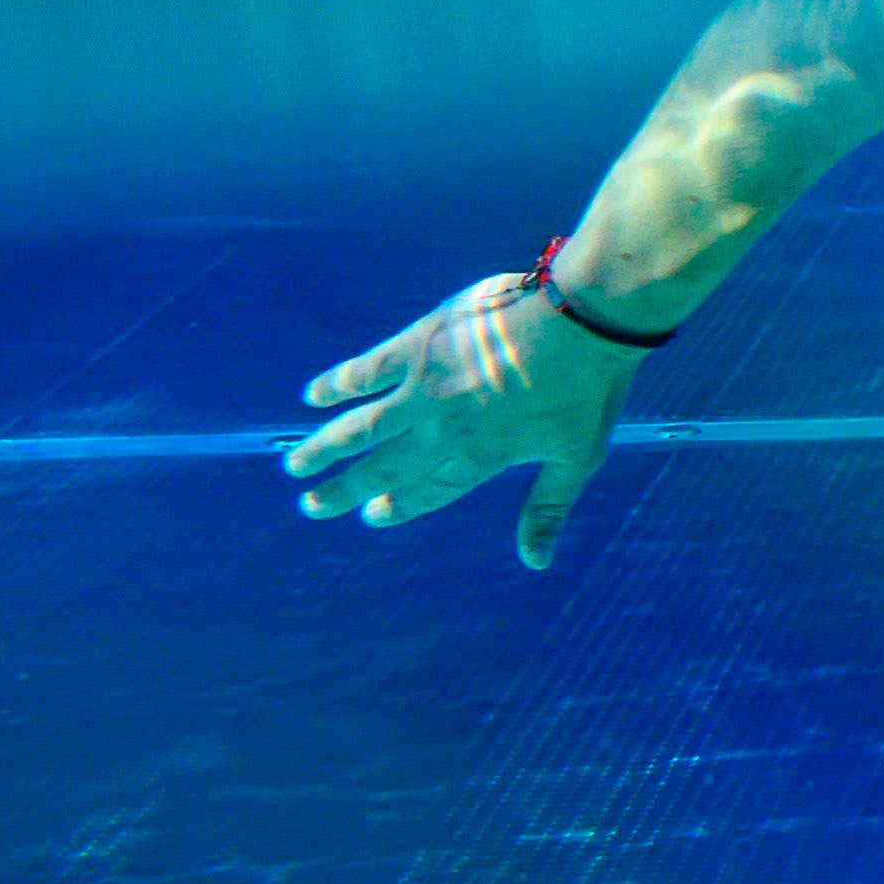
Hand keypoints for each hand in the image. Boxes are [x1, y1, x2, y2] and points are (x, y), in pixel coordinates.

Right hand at [283, 270, 637, 566]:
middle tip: (311, 505)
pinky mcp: (418, 347)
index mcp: (479, 459)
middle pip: (382, 469)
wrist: (580, 321)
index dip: (398, 507)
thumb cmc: (588, 389)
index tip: (372, 515)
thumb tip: (536, 562)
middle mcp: (442, 433)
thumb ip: (547, 509)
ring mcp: (424, 391)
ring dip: (325, 449)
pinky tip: (313, 395)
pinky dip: (337, 384)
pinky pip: (365, 371)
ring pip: (360, 429)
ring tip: (295, 465)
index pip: (427, 492)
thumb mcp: (577, 458)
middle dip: (344, 490)